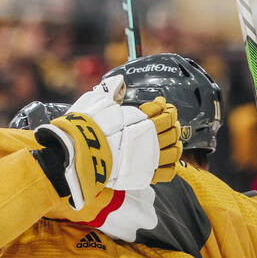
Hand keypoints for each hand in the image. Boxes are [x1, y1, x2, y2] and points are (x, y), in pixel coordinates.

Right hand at [65, 76, 173, 190]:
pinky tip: (164, 160)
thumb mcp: (98, 101)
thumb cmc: (87, 127)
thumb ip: (111, 91)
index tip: (160, 104)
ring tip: (169, 141)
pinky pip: (168, 172)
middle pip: (173, 130)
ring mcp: (149, 158)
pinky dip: (169, 165)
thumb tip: (119, 82)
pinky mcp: (146, 176)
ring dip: (174, 144)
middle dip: (172, 124)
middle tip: (167, 121)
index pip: (164, 111)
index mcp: (141, 119)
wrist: (82, 153)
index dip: (164, 107)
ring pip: (175, 150)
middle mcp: (149, 138)